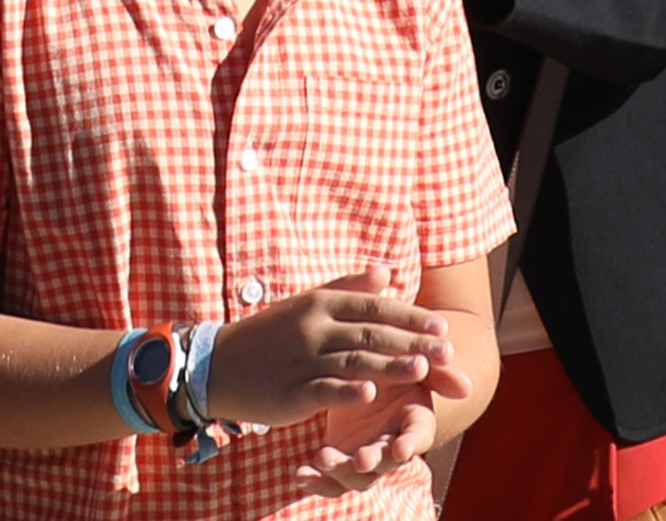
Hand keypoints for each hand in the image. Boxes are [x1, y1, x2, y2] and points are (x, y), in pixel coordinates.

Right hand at [212, 274, 460, 456]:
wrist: (219, 365)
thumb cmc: (269, 333)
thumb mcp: (307, 302)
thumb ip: (348, 287)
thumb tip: (387, 271)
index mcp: (321, 304)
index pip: (375, 307)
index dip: (410, 317)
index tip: (441, 328)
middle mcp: (314, 328)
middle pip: (371, 334)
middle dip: (412, 343)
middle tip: (447, 353)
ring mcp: (301, 360)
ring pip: (353, 362)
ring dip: (389, 366)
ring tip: (422, 369)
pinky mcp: (289, 392)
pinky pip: (321, 390)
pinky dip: (345, 392)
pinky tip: (369, 394)